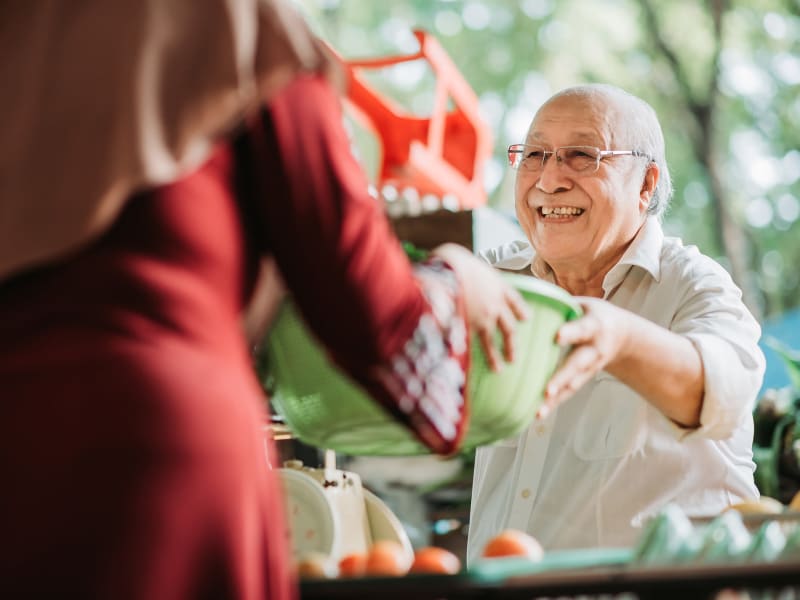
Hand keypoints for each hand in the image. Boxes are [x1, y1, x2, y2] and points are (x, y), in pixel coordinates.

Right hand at [431, 244, 528, 370]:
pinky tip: (470, 362)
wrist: (447, 266)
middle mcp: (494, 304)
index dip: (520, 310)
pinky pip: (472, 342)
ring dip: (494, 356)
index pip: (514, 301)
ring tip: (498, 368)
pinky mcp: (466, 324)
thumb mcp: (471, 264)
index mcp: (498, 286)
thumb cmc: (454, 260)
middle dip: (511, 343)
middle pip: (508, 327)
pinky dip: (471, 353)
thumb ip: (475, 276)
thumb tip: (470, 278)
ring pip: (490, 341)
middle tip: (513, 357)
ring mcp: (481, 317)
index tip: (526, 318)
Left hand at [539, 297, 630, 416]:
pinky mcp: (583, 379)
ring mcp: (590, 368)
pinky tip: (537, 414)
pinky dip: (553, 404)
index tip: (557, 336)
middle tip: (547, 389)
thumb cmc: (594, 314)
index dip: (571, 332)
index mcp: (594, 326)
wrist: (623, 336)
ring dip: (556, 398)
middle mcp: (594, 350)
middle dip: (562, 377)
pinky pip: (568, 393)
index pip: (582, 329)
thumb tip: (530, 295)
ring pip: (572, 384)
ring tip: (539, 410)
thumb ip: (561, 303)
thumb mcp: (584, 303)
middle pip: (577, 364)